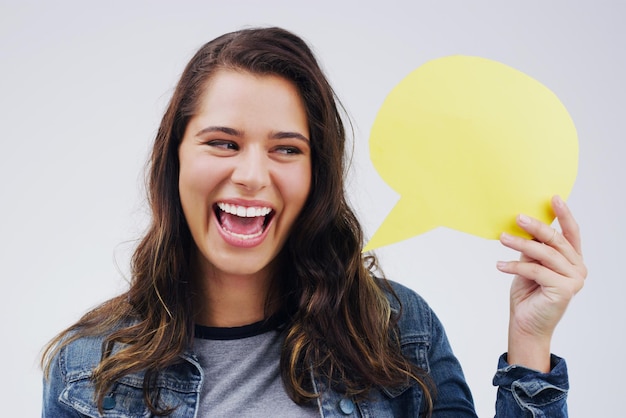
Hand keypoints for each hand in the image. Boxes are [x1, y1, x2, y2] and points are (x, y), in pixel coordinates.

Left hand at [497, 195, 586, 371]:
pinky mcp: (564, 290)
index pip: (571, 233)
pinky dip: (516, 266)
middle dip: (535, 227)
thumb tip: (525, 224)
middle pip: (556, 240)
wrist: (525, 324)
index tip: (554, 198)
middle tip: (517, 217)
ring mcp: (574, 280)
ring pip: (545, 254)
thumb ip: (533, 248)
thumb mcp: (529, 264)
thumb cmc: (528, 294)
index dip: (564, 214)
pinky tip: (500, 265)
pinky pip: (536, 270)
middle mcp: (578, 268)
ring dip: (521, 244)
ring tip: (502, 238)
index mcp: (573, 259)